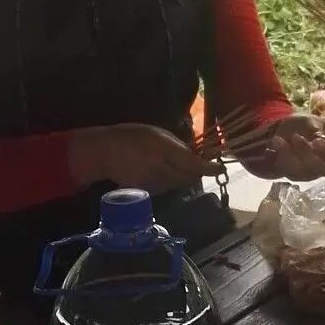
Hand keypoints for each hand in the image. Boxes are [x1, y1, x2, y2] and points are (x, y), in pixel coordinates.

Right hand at [71, 121, 206, 195]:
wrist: (104, 152)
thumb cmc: (131, 136)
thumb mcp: (156, 133)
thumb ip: (176, 145)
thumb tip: (193, 155)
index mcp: (165, 150)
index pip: (193, 164)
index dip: (209, 168)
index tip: (220, 168)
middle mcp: (161, 169)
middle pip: (188, 177)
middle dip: (195, 172)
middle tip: (197, 164)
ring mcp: (154, 183)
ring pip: (178, 184)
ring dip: (181, 176)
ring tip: (170, 164)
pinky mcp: (147, 191)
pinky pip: (166, 188)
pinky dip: (168, 181)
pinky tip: (158, 171)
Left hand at [254, 112, 324, 180]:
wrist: (284, 131)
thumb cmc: (303, 125)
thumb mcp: (310, 120)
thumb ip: (315, 127)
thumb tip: (318, 137)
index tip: (316, 141)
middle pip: (323, 168)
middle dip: (307, 154)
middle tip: (295, 137)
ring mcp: (312, 173)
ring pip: (304, 173)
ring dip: (290, 156)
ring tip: (279, 139)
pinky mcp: (296, 176)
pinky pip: (289, 173)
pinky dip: (280, 158)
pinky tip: (274, 145)